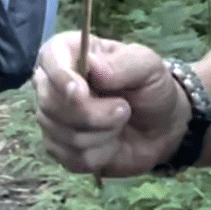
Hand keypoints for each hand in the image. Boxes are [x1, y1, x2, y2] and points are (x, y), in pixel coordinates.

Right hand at [32, 31, 187, 176]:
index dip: (61, 78)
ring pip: (60, 134)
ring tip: (120, 122)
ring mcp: (52, 118)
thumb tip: (92, 67)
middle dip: (92, 114)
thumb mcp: (148, 66)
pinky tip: (111, 143)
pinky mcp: (59, 149)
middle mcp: (53, 84)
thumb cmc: (150, 88)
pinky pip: (69, 157)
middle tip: (124, 109)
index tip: (83, 92)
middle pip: (50, 102)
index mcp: (70, 52)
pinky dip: (99, 154)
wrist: (161, 128)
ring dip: (101, 134)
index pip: (49, 59)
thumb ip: (122, 63)